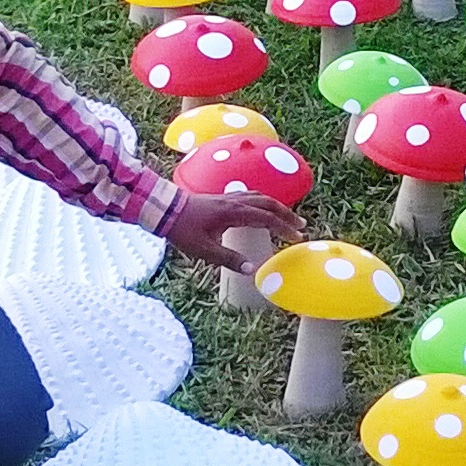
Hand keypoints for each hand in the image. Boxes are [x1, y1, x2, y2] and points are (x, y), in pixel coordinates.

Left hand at [166, 191, 306, 272]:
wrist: (164, 209)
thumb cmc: (182, 229)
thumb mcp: (204, 249)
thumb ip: (229, 259)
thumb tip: (252, 270)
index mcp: (233, 213)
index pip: (266, 218)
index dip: (283, 227)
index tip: (296, 237)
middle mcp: (234, 201)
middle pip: (268, 203)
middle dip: (287, 215)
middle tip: (301, 226)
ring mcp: (229, 197)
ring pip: (261, 197)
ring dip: (277, 207)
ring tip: (288, 218)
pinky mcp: (223, 198)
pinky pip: (251, 196)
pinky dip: (264, 202)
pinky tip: (264, 209)